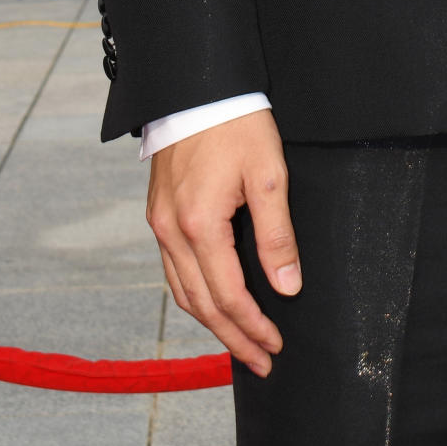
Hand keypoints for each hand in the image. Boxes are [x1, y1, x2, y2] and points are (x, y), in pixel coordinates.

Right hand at [146, 109, 300, 376]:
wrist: (195, 84)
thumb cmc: (234, 122)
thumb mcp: (268, 174)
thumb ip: (277, 234)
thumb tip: (288, 286)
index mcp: (200, 225)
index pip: (228, 296)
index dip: (253, 327)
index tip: (275, 346)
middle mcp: (172, 231)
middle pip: (201, 304)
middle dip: (233, 338)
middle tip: (261, 361)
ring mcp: (160, 222)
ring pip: (182, 291)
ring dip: (211, 321)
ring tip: (240, 340)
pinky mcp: (158, 211)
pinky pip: (173, 268)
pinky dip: (194, 293)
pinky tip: (212, 299)